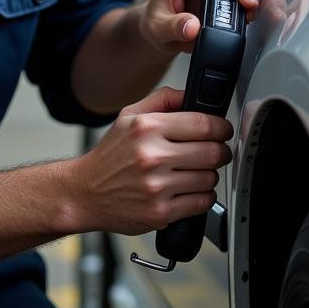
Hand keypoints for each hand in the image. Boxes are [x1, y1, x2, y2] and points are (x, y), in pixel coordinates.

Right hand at [72, 86, 233, 235]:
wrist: (85, 193)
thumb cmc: (109, 156)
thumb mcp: (128, 116)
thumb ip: (163, 100)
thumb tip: (192, 95)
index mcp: (146, 128)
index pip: (203, 124)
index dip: (222, 126)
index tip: (223, 130)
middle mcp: (152, 157)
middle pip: (212, 152)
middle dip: (222, 150)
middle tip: (217, 151)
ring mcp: (157, 187)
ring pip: (210, 178)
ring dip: (210, 174)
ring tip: (196, 171)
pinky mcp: (161, 212)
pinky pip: (202, 202)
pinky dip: (203, 196)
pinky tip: (190, 189)